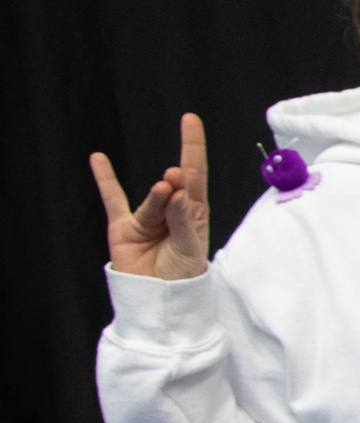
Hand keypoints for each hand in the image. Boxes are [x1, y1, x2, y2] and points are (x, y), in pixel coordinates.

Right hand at [90, 113, 210, 280]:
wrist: (161, 302)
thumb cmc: (183, 276)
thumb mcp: (189, 248)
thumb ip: (181, 220)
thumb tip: (175, 191)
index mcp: (193, 212)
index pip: (196, 175)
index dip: (193, 148)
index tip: (189, 120)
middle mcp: (170, 211)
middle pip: (174, 187)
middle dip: (178, 180)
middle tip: (177, 176)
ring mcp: (146, 218)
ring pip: (151, 202)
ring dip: (157, 198)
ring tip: (165, 189)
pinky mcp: (123, 228)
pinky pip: (112, 200)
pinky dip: (105, 180)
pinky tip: (99, 160)